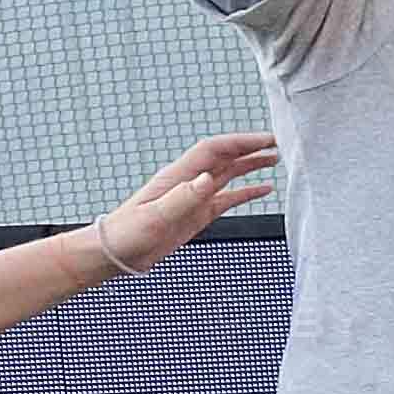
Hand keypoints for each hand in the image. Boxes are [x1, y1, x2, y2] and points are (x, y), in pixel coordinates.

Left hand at [87, 128, 273, 276]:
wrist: (114, 254)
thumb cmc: (126, 234)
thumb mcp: (154, 216)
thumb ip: (182, 197)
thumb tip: (207, 178)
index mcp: (177, 178)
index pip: (214, 150)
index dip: (241, 142)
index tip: (266, 140)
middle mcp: (188, 182)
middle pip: (225, 157)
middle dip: (251, 147)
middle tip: (278, 144)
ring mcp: (194, 197)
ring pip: (228, 174)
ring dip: (251, 165)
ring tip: (275, 159)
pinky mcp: (197, 214)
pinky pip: (228, 198)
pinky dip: (247, 192)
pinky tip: (264, 190)